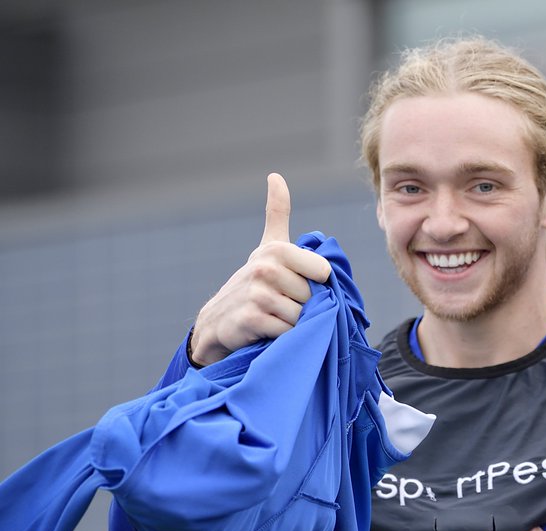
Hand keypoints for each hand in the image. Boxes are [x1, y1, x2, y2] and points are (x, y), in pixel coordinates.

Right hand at [189, 173, 332, 365]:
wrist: (219, 322)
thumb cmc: (253, 284)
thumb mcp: (267, 247)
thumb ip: (276, 214)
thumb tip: (275, 176)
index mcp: (277, 250)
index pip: (323, 272)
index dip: (316, 285)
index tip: (294, 284)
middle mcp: (266, 268)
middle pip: (314, 296)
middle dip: (304, 306)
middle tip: (281, 304)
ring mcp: (257, 293)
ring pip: (303, 315)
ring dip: (293, 323)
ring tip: (273, 317)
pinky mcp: (251, 319)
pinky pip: (288, 331)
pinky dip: (283, 337)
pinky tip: (266, 331)